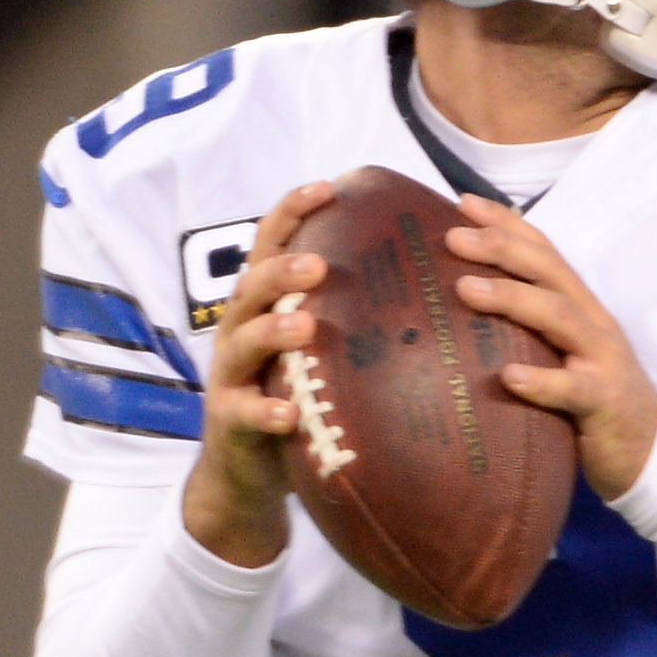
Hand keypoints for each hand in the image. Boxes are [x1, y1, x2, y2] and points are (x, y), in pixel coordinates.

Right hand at [181, 181, 335, 566]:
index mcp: (267, 304)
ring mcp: (232, 376)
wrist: (246, 471)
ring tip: (305, 326)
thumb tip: (426, 270)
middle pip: (252, 286)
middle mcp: (242, 330)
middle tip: (318, 263)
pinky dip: (267, 413)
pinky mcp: (231, 422)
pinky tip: (290, 414)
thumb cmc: (298, 392)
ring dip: (272, 332)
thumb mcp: (321, 346)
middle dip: (281, 269)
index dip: (293, 211)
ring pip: (242, 342)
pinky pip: (245, 414)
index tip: (328, 186)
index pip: (274, 244)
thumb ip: (351, 309)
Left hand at [444, 196, 656, 499]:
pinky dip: (540, 381)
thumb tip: (465, 302)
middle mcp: (593, 322)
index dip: (508, 223)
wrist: (651, 449)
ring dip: (512, 299)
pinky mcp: (604, 402)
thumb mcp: (563, 351)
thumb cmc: (593, 396)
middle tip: (454, 238)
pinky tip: (508, 377)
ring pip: (559, 317)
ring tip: (466, 289)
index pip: (545, 252)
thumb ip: (530, 326)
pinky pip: (572, 389)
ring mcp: (602, 359)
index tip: (463, 202)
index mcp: (581, 306)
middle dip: (502, 248)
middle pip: (549, 272)